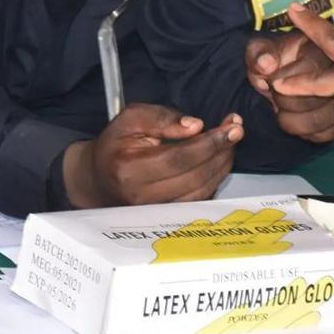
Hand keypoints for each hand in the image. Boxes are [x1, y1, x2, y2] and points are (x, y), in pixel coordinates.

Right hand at [64, 103, 240, 207]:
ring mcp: (155, 210)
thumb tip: (196, 125)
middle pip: (195, 175)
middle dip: (222, 151)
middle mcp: (142, 196)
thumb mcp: (132, 118)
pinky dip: (214, 178)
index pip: (179, 158)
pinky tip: (219, 158)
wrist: (98, 179)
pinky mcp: (166, 216)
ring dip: (222, 164)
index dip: (210, 143)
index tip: (232, 127)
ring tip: (229, 141)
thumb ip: (163, 118)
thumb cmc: (116, 144)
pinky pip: (199, 198)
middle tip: (236, 129)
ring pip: (201, 190)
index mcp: (130, 169)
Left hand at [246, 33, 333, 143]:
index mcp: (317, 47)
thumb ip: (259, 54)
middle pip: (322, 95)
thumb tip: (267, 65)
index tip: (271, 85)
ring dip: (300, 124)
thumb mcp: (260, 51)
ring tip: (284, 116)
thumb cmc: (272, 61)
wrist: (281, 75)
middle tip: (276, 102)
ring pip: (329, 117)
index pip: (310, 69)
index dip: (286, 82)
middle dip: (290, 105)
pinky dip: (314, 135)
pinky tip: (300, 128)